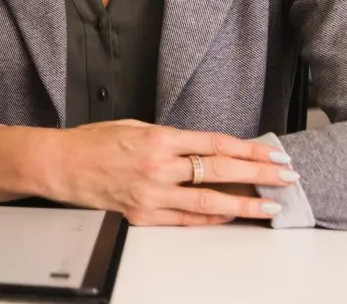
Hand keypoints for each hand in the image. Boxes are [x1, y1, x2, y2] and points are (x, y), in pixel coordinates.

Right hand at [40, 120, 295, 225]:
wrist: (61, 164)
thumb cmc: (94, 142)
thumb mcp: (135, 127)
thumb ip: (172, 138)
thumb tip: (208, 149)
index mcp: (158, 139)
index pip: (216, 144)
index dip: (249, 149)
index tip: (272, 153)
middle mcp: (159, 167)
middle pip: (220, 171)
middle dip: (258, 174)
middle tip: (285, 176)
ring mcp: (152, 194)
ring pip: (209, 202)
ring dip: (244, 204)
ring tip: (270, 205)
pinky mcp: (143, 215)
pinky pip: (185, 219)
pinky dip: (211, 218)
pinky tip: (231, 216)